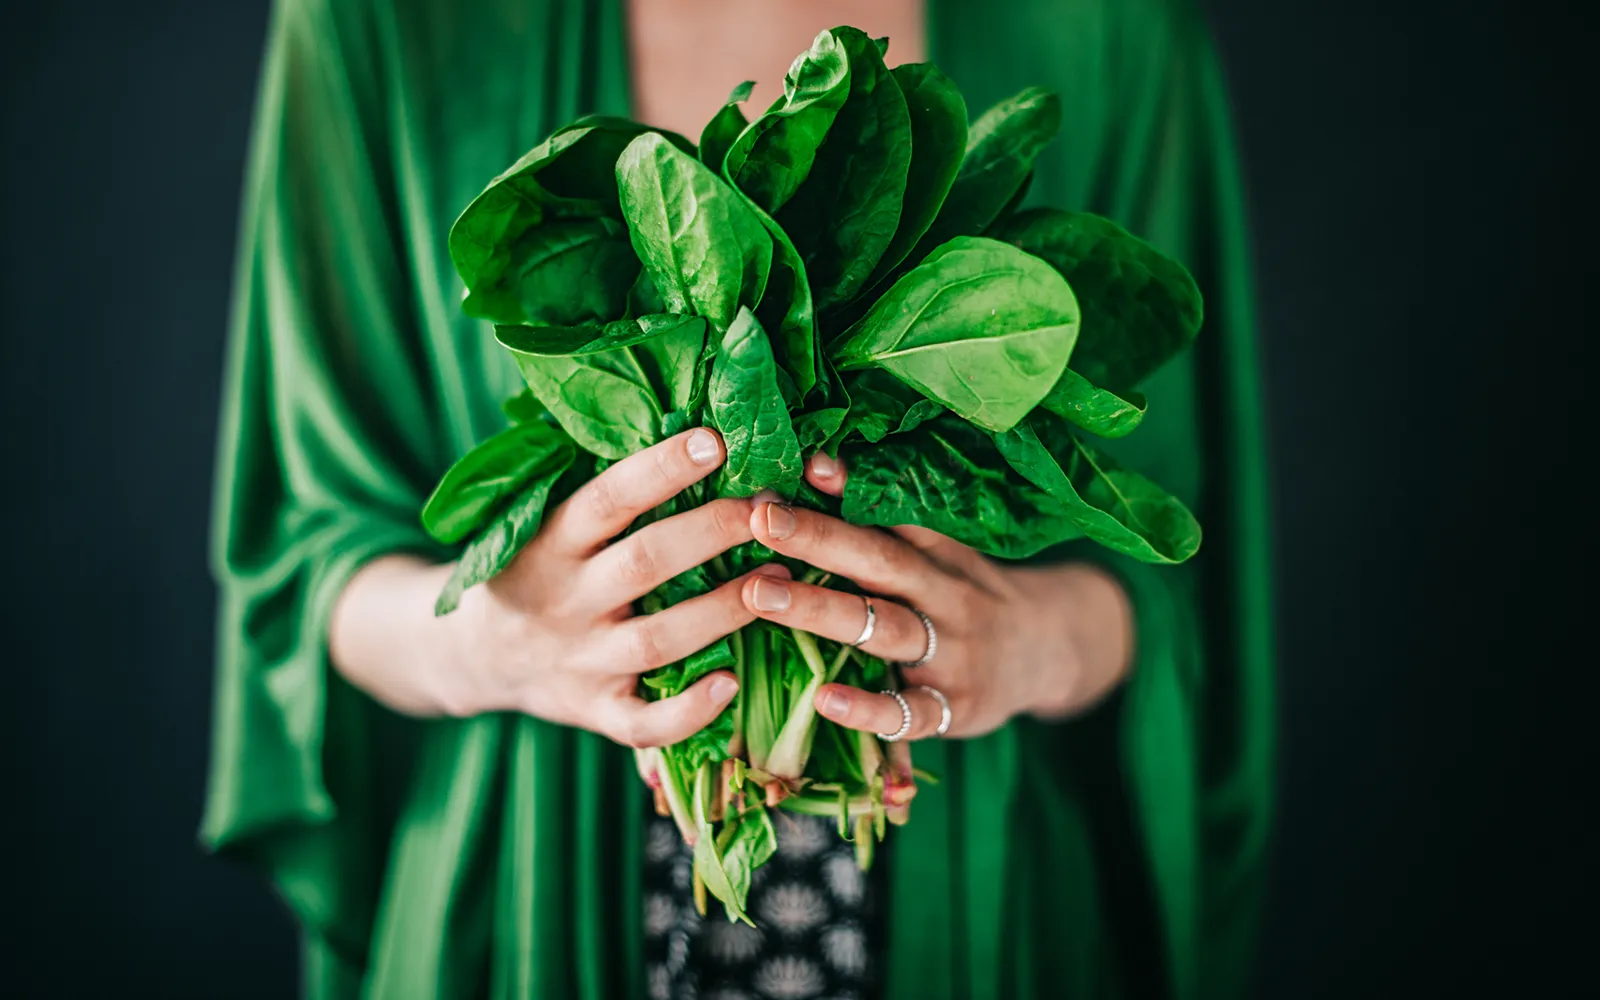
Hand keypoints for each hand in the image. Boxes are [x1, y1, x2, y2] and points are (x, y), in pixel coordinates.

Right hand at [436, 427, 785, 744]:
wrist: (473, 655)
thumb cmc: (536, 569)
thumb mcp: (546, 523)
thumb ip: (606, 492)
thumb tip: (692, 426)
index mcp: (550, 542)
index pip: (607, 497)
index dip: (661, 468)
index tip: (716, 440)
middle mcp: (565, 600)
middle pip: (645, 563)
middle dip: (712, 532)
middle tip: (772, 507)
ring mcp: (581, 661)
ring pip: (659, 639)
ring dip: (723, 611)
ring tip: (781, 578)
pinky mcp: (595, 712)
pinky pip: (643, 723)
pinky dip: (688, 711)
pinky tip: (732, 684)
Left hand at [737, 453, 1134, 740]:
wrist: (1048, 653)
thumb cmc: (965, 595)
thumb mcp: (938, 553)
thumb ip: (881, 520)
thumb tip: (813, 464)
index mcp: (938, 553)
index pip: (892, 515)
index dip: (848, 489)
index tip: (801, 464)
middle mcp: (946, 596)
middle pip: (880, 562)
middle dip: (818, 539)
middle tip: (759, 519)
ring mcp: (952, 654)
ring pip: (885, 629)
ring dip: (821, 610)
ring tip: (760, 594)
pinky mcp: (954, 709)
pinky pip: (909, 712)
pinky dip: (868, 708)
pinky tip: (823, 699)